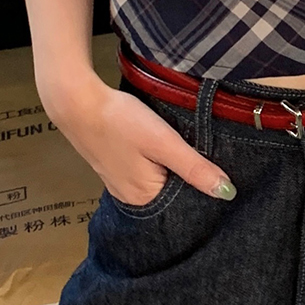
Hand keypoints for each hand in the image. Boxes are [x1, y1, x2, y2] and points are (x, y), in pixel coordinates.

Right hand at [38, 63, 235, 207]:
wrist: (77, 102)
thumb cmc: (120, 121)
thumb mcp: (164, 143)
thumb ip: (195, 169)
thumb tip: (228, 193)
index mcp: (146, 199)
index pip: (187, 203)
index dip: (202, 183)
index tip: (213, 164)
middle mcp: (132, 200)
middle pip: (172, 194)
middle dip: (187, 177)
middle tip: (196, 150)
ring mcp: (120, 186)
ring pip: (159, 183)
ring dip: (171, 169)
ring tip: (179, 148)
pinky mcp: (114, 171)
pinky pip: (145, 174)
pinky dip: (156, 164)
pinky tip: (158, 149)